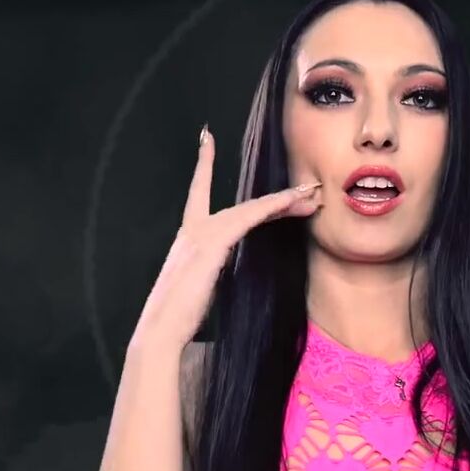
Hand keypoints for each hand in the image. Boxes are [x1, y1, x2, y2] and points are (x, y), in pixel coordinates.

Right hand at [128, 124, 321, 352]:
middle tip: (305, 191)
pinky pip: (247, 219)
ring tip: (310, 197)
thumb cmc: (178, 319)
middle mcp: (192, 230)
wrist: (159, 332)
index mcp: (187, 239)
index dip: (203, 165)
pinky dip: (269, 209)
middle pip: (241, 205)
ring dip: (283, 202)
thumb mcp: (199, 287)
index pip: (197, 193)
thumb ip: (212, 270)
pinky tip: (288, 203)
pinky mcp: (211, 244)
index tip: (207, 138)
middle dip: (275, 198)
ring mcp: (200, 235)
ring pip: (249, 209)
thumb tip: (224, 269)